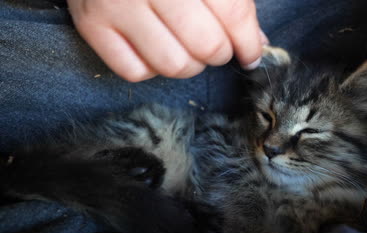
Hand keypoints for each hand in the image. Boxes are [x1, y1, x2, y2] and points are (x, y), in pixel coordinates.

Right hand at [67, 0, 266, 81]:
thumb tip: (255, 43)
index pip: (233, 13)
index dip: (248, 42)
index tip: (250, 55)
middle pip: (206, 45)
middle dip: (220, 54)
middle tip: (216, 48)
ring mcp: (117, 4)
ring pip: (172, 65)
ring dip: (189, 66)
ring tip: (187, 50)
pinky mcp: (91, 24)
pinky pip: (135, 71)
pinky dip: (151, 69)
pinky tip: (155, 49)